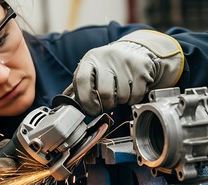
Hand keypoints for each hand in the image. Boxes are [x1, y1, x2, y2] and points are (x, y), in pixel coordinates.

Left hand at [67, 30, 183, 115]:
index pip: (81, 81)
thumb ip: (79, 86)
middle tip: (105, 103)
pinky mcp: (141, 69)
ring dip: (119, 101)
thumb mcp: (90, 69)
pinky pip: (136, 95)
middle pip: (105, 93)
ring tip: (117, 93)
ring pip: (122, 96)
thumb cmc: (106, 65)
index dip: (85, 100)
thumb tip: (66, 102)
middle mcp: (107, 58)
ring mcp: (126, 63)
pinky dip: (132, 99)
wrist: (132, 51)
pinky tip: (129, 91)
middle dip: (105, 104)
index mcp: (91, 59)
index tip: (90, 109)